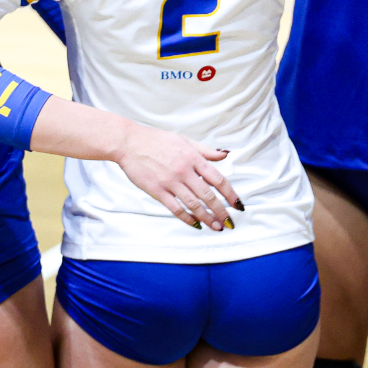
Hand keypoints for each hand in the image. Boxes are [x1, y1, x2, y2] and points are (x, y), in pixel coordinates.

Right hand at [115, 127, 239, 231]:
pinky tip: (196, 224)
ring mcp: (171, 182)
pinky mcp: (157, 190)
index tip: (237, 204)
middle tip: (229, 222)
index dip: (230, 194)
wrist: (130, 143)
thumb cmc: (156, 140)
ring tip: (216, 227)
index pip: (218, 179)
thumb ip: (205, 150)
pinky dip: (187, 217)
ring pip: (194, 204)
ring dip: (207, 218)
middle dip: (221, 211)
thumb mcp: (184, 140)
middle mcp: (184, 171)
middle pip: (208, 195)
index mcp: (193, 157)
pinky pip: (175, 208)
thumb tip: (224, 155)